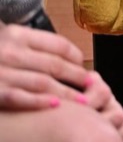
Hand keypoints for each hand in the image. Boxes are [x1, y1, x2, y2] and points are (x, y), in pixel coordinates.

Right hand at [0, 24, 122, 140]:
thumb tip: (65, 55)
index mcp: (15, 34)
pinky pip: (19, 97)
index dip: (75, 56)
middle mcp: (9, 50)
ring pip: (42, 83)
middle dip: (77, 76)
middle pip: (55, 64)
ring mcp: (0, 71)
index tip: (85, 66)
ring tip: (84, 100)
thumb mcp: (5, 37)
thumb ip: (28, 42)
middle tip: (93, 86)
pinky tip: (55, 107)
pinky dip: (39, 102)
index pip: (56, 44)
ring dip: (66, 93)